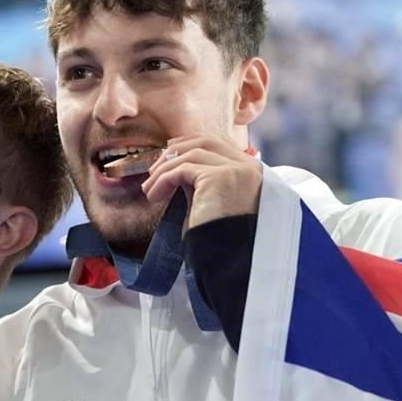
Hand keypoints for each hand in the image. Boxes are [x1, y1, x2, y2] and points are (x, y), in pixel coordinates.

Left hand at [141, 135, 261, 230]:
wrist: (228, 259)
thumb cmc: (218, 238)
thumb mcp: (212, 201)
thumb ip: (201, 180)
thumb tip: (178, 166)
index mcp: (252, 171)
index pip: (219, 144)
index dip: (191, 142)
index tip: (169, 150)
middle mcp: (249, 167)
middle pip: (206, 141)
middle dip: (175, 150)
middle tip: (153, 169)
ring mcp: (237, 170)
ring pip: (190, 155)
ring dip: (163, 170)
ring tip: (149, 189)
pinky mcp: (220, 177)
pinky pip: (182, 169)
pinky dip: (163, 180)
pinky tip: (154, 195)